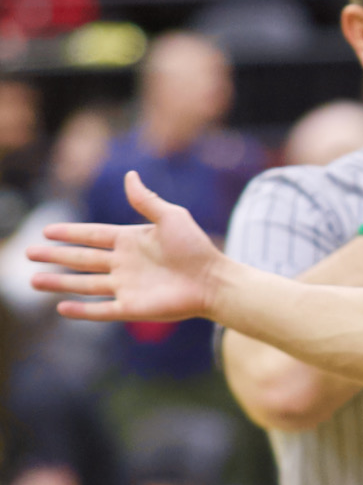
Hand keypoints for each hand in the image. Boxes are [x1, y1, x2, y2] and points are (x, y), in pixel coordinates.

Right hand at [27, 171, 221, 321]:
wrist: (214, 281)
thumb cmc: (196, 248)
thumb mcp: (171, 217)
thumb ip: (146, 200)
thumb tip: (130, 174)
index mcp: (131, 241)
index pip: (92, 235)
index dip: (70, 233)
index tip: (47, 230)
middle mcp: (125, 264)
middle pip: (81, 259)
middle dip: (55, 256)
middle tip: (27, 252)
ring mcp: (127, 286)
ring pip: (84, 284)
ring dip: (59, 283)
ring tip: (33, 281)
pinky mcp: (132, 307)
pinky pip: (101, 310)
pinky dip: (81, 310)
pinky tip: (61, 308)